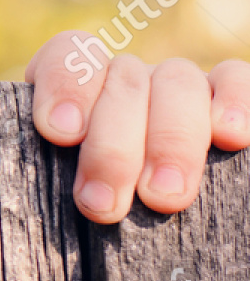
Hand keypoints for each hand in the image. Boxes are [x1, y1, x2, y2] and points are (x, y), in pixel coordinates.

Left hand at [27, 31, 249, 222]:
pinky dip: (236, 103)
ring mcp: (179, 85)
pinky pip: (235, 79)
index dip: (66, 86)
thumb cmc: (97, 204)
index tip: (61, 133)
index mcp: (78, 90)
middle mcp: (128, 78)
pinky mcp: (225, 98)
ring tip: (162, 196)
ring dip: (170, 141)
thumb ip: (50, 173)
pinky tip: (232, 138)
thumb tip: (60, 192)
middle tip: (104, 204)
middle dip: (113, 149)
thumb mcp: (67, 185)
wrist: (158, 224)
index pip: (67, 57)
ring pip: (179, 83)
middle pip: (125, 82)